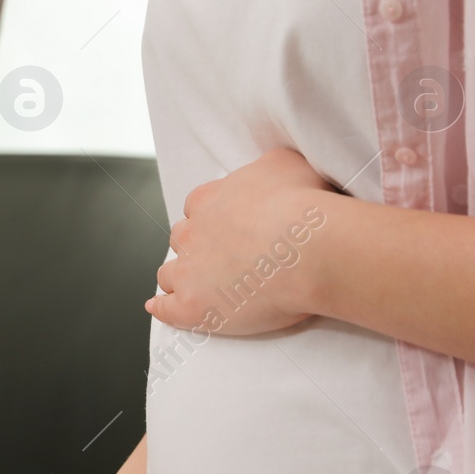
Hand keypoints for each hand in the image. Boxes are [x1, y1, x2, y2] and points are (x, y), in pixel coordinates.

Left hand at [148, 148, 334, 335]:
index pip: (196, 208)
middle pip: (182, 240)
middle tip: (221, 259)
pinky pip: (166, 309)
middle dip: (197, 248)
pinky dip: (163, 308)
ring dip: (180, 279)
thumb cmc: (304, 206)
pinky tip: (162, 308)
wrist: (311, 248)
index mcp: (207, 200)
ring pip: (170, 274)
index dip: (211, 220)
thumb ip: (265, 167)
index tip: (226, 229)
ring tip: (198, 288)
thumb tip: (265, 173)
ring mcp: (188, 271)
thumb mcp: (285, 164)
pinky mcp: (192, 306)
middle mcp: (191, 233)